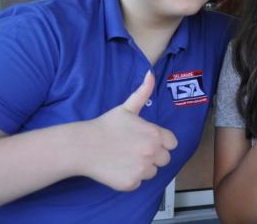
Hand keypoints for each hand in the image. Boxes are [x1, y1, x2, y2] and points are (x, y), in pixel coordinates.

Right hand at [80, 71, 177, 190]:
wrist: (83, 145)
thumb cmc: (106, 125)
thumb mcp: (127, 108)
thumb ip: (143, 92)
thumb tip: (151, 73)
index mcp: (155, 134)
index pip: (172, 143)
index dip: (161, 141)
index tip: (147, 139)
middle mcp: (152, 152)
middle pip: (165, 159)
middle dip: (154, 154)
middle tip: (134, 148)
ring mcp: (142, 169)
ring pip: (152, 171)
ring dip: (143, 166)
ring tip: (125, 156)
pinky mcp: (132, 183)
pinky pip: (139, 182)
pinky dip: (131, 177)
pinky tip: (118, 167)